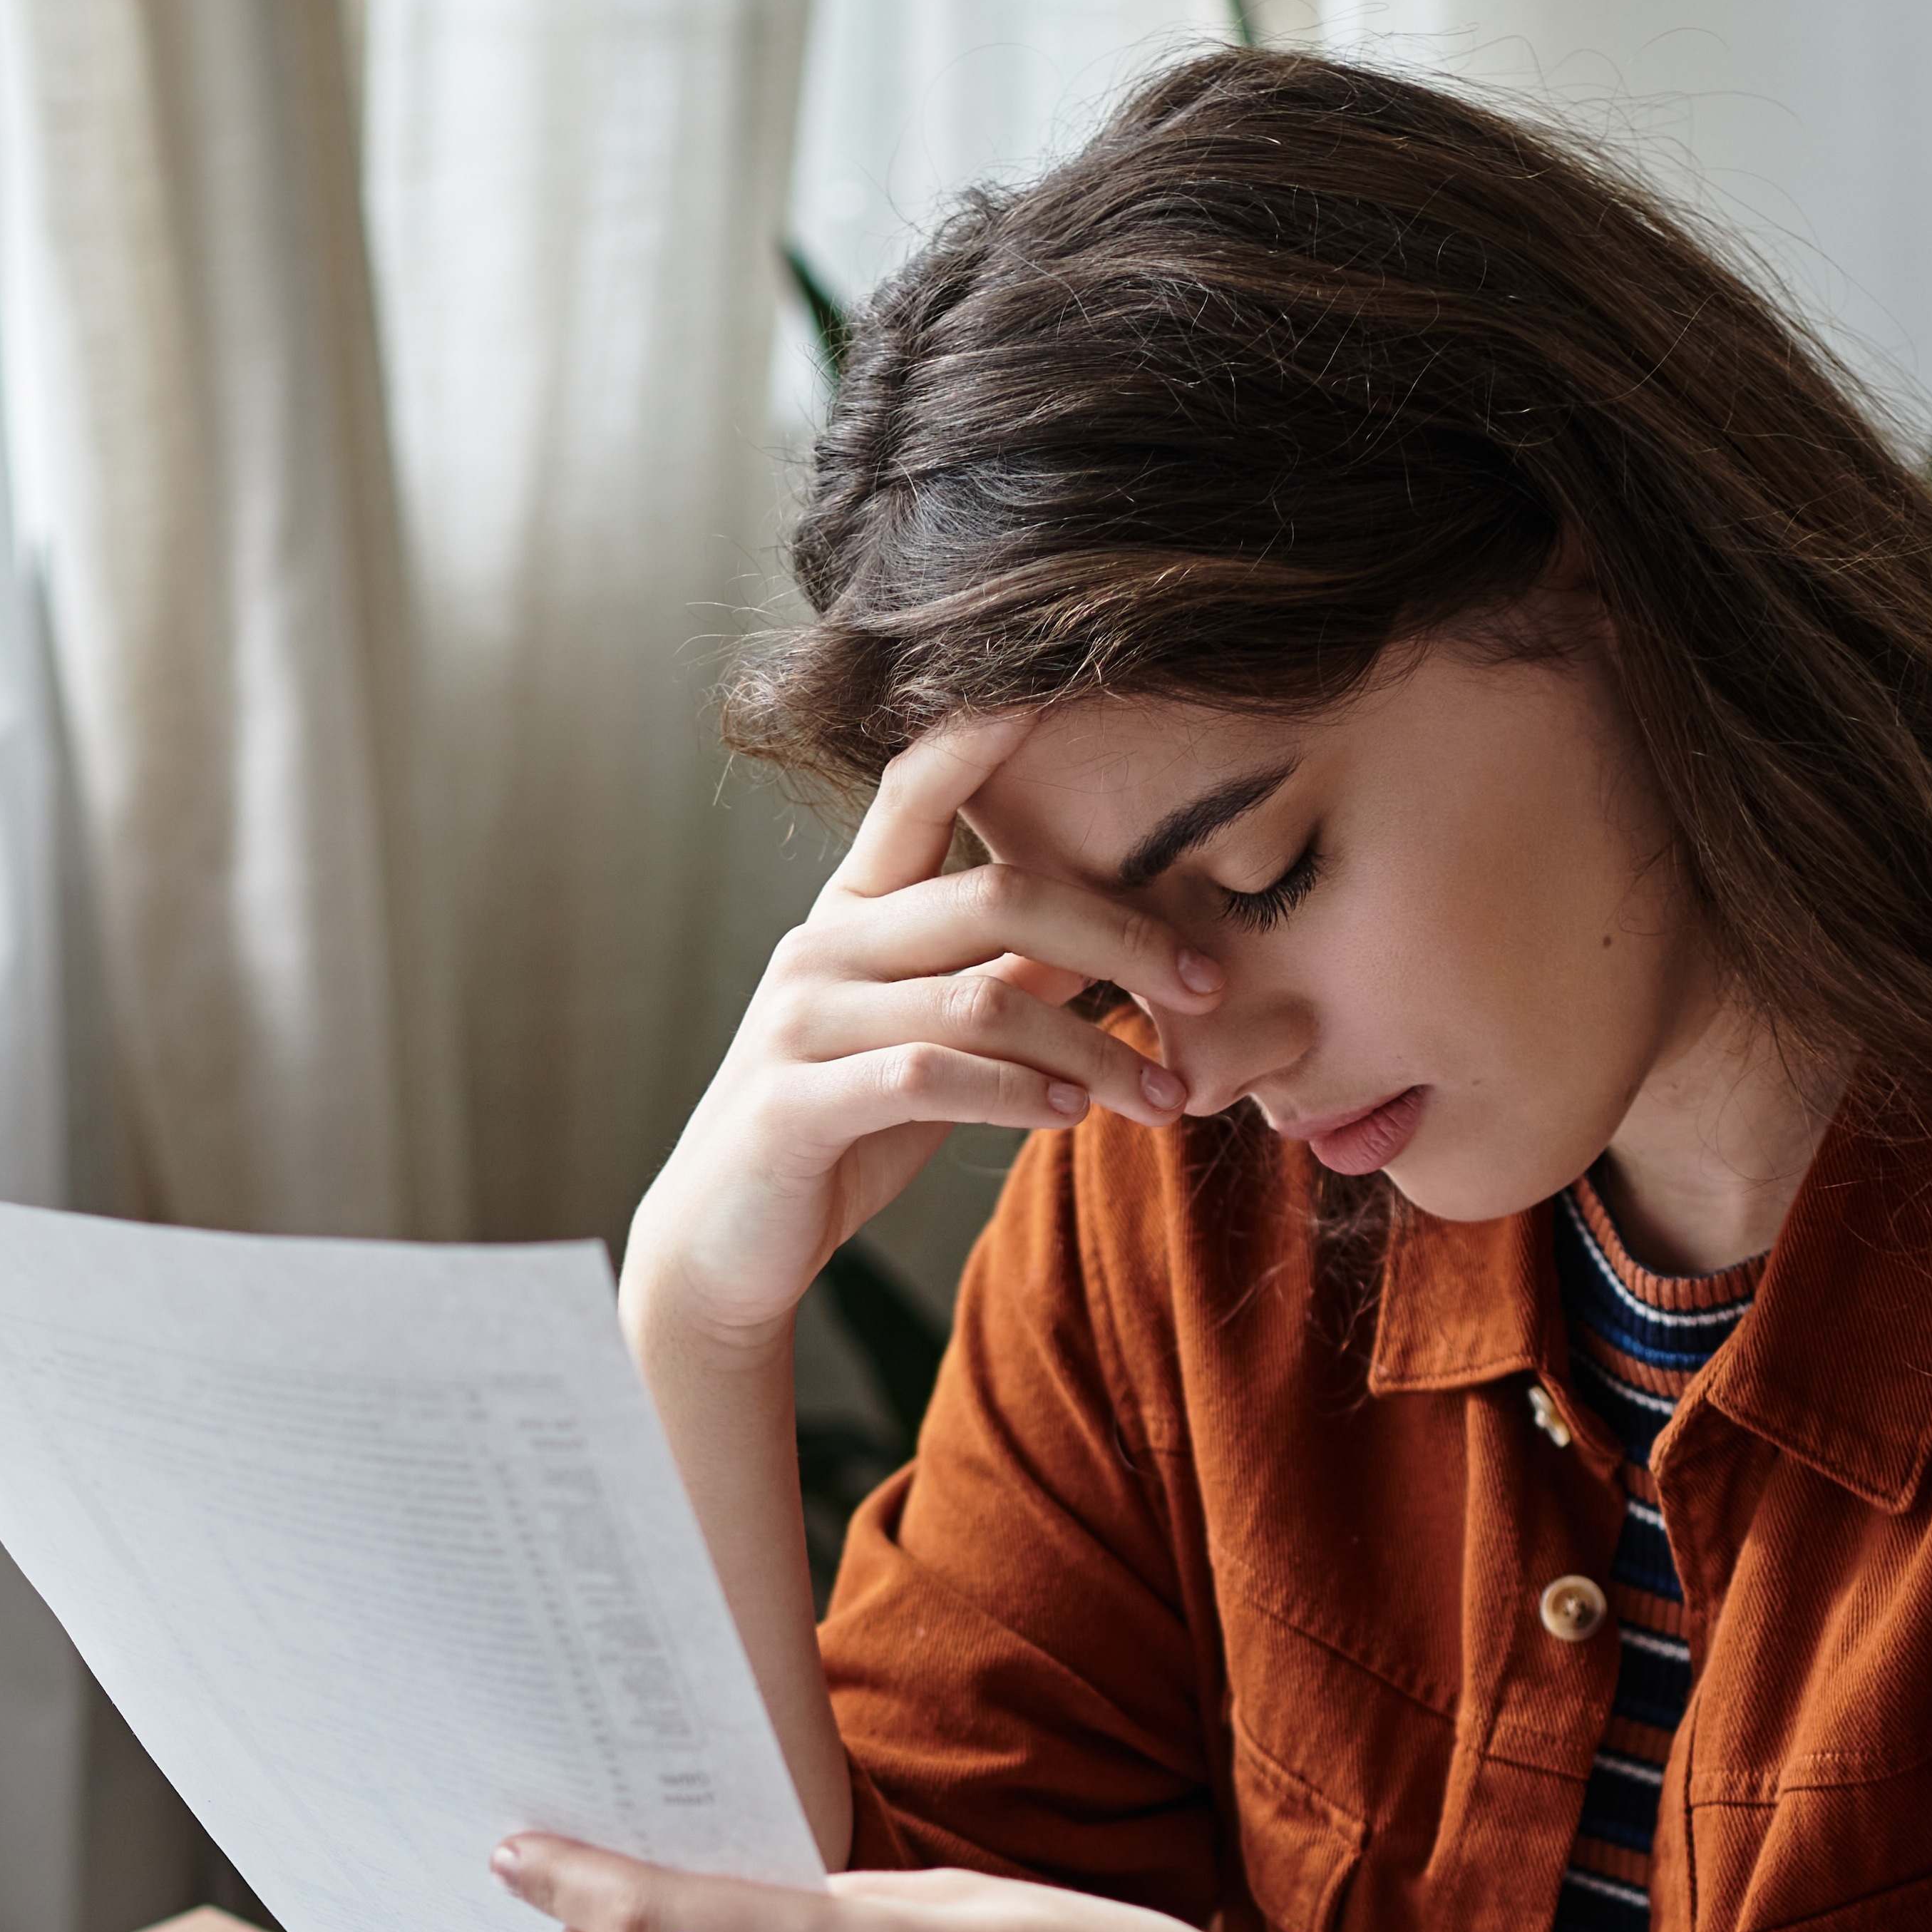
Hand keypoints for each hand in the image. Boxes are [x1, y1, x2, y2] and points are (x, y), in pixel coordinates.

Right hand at [621, 712, 1221, 1362]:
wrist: (723, 1243)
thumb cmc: (844, 1130)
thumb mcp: (932, 1041)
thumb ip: (1006, 981)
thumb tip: (1114, 938)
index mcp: (856, 911)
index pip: (917, 788)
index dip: (984, 730)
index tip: (1066, 688)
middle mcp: (821, 946)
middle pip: (994, 895)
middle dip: (1119, 938)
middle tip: (1207, 986)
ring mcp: (800, 1022)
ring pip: (979, 1002)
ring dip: (1091, 1048)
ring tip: (1161, 1096)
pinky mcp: (793, 1104)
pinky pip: (927, 1079)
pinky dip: (1015, 1097)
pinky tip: (1070, 1117)